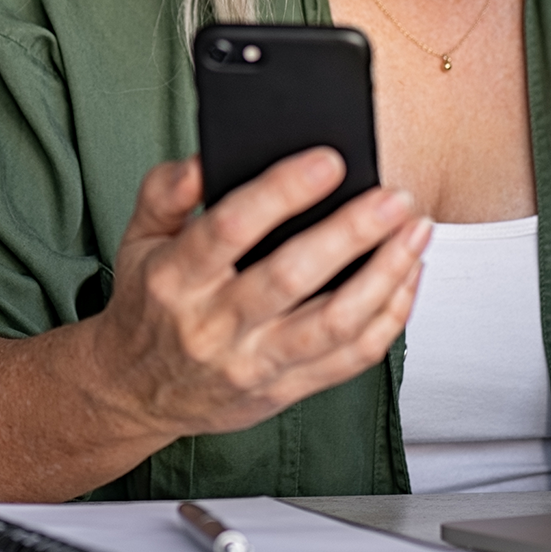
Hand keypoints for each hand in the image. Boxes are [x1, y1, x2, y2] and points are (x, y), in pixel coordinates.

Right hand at [86, 149, 431, 443]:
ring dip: (385, 275)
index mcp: (176, 278)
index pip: (230, 228)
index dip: (283, 192)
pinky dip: (389, 318)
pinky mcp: (285, 390)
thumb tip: (203, 159)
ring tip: (415, 231)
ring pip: (333, 323)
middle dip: (352, 233)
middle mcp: (214, 325)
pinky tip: (407, 277)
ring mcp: (253, 363)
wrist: (135, 393)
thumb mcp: (137, 238)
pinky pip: (350, 359)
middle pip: (292, 276)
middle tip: (394, 196)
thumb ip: (165, 191)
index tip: (328, 161)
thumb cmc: (149, 305)